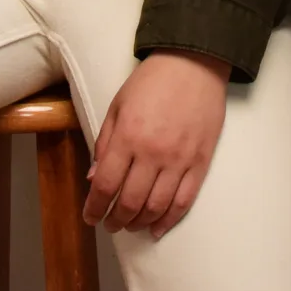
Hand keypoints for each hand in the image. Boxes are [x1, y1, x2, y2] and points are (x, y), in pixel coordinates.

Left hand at [82, 50, 228, 237]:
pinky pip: (184, 200)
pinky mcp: (200, 162)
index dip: (95, 208)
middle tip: (110, 225)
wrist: (193, 63)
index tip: (90, 217)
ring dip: (140, 223)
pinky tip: (157, 228)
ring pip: (156, 207)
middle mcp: (152, 152)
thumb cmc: (151, 81)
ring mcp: (179, 159)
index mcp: (128, 136)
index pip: (105, 185)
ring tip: (131, 226)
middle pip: (130, 202)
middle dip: (116, 220)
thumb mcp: (117, 105)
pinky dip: (169, 220)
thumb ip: (104, 142)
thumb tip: (93, 178)